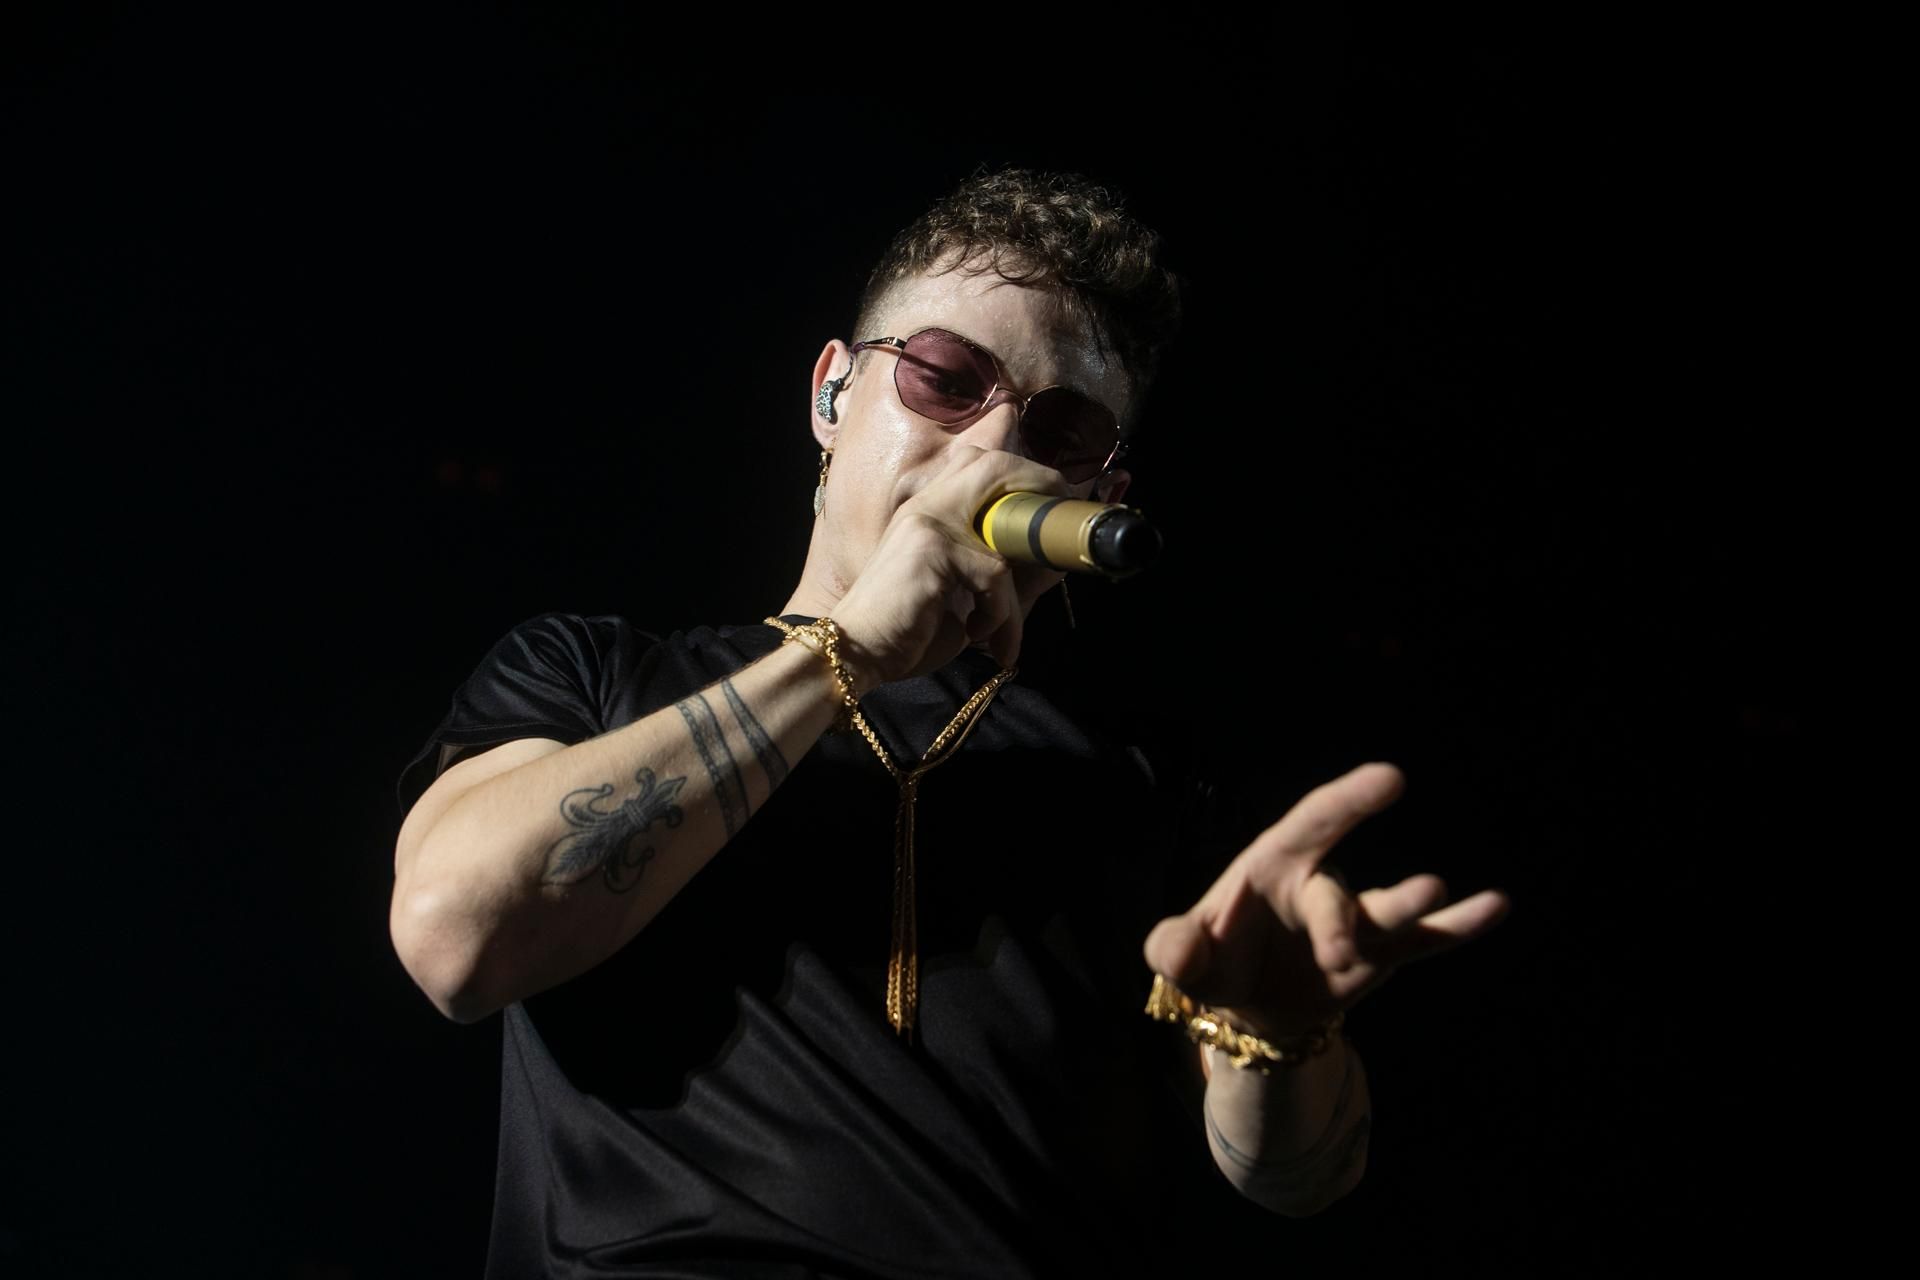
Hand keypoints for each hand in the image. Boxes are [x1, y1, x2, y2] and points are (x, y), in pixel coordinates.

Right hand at [832, 447, 1071, 686]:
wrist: (857, 653)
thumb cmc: (908, 630)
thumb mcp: (962, 596)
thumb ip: (999, 574)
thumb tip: (1052, 565)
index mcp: (929, 508)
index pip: (981, 462)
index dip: (1024, 476)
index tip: (1050, 512)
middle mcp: (927, 504)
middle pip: (995, 464)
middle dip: (1039, 487)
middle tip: (1060, 528)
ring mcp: (928, 521)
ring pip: (1006, 534)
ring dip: (1021, 594)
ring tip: (1008, 633)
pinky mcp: (931, 547)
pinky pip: (995, 573)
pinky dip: (999, 614)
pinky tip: (979, 637)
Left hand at [1142, 763, 1507, 1039]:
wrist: (1249, 1008)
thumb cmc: (1215, 960)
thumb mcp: (1182, 956)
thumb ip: (1173, 947)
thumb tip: (1182, 950)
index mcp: (1273, 864)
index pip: (1313, 822)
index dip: (1349, 799)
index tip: (1389, 777)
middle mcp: (1322, 884)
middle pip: (1338, 896)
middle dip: (1340, 924)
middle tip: (1339, 955)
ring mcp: (1358, 920)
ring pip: (1387, 912)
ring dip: (1410, 906)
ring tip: (1435, 891)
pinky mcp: (1382, 957)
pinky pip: (1426, 940)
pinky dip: (1459, 924)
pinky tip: (1495, 906)